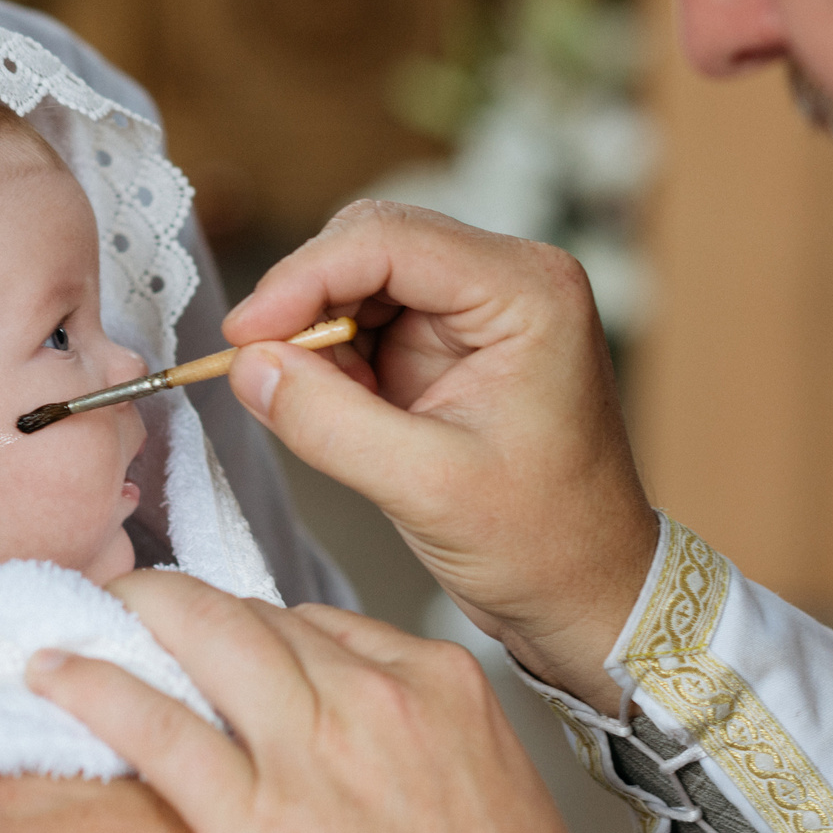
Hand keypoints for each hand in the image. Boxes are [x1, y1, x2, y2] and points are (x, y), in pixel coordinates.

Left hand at [28, 571, 611, 832]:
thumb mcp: (494, 802)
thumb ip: (430, 757)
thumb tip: (386, 762)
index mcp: (441, 688)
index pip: (324, 624)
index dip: (264, 632)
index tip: (233, 645)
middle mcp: (374, 697)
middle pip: (257, 616)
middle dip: (193, 608)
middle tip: (144, 610)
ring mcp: (311, 751)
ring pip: (205, 636)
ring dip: (139, 616)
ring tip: (92, 615)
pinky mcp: (255, 820)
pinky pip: (158, 725)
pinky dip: (95, 686)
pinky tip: (56, 671)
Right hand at [223, 200, 658, 709]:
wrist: (588, 592)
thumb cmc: (545, 543)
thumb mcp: (429, 489)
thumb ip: (330, 422)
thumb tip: (248, 365)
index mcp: (528, 291)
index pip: (388, 239)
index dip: (303, 277)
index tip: (244, 337)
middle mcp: (507, 281)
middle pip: (369, 244)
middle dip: (307, 303)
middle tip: (265, 371)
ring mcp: (477, 310)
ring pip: (359, 279)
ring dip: (317, 334)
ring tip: (318, 407)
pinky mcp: (450, 344)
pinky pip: (365, 322)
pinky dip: (332, 359)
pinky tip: (339, 410)